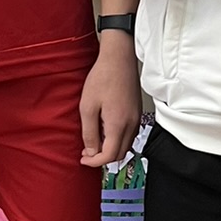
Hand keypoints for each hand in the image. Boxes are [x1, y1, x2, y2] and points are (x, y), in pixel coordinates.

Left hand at [80, 33, 140, 167]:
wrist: (119, 58)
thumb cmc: (103, 78)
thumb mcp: (88, 107)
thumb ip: (90, 133)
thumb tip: (91, 152)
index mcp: (118, 125)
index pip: (110, 155)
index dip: (95, 162)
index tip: (83, 159)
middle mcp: (131, 124)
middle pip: (120, 154)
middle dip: (102, 157)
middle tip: (87, 151)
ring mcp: (136, 118)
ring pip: (126, 145)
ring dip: (111, 148)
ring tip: (95, 139)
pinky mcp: (137, 112)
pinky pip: (129, 134)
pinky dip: (117, 139)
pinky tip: (106, 129)